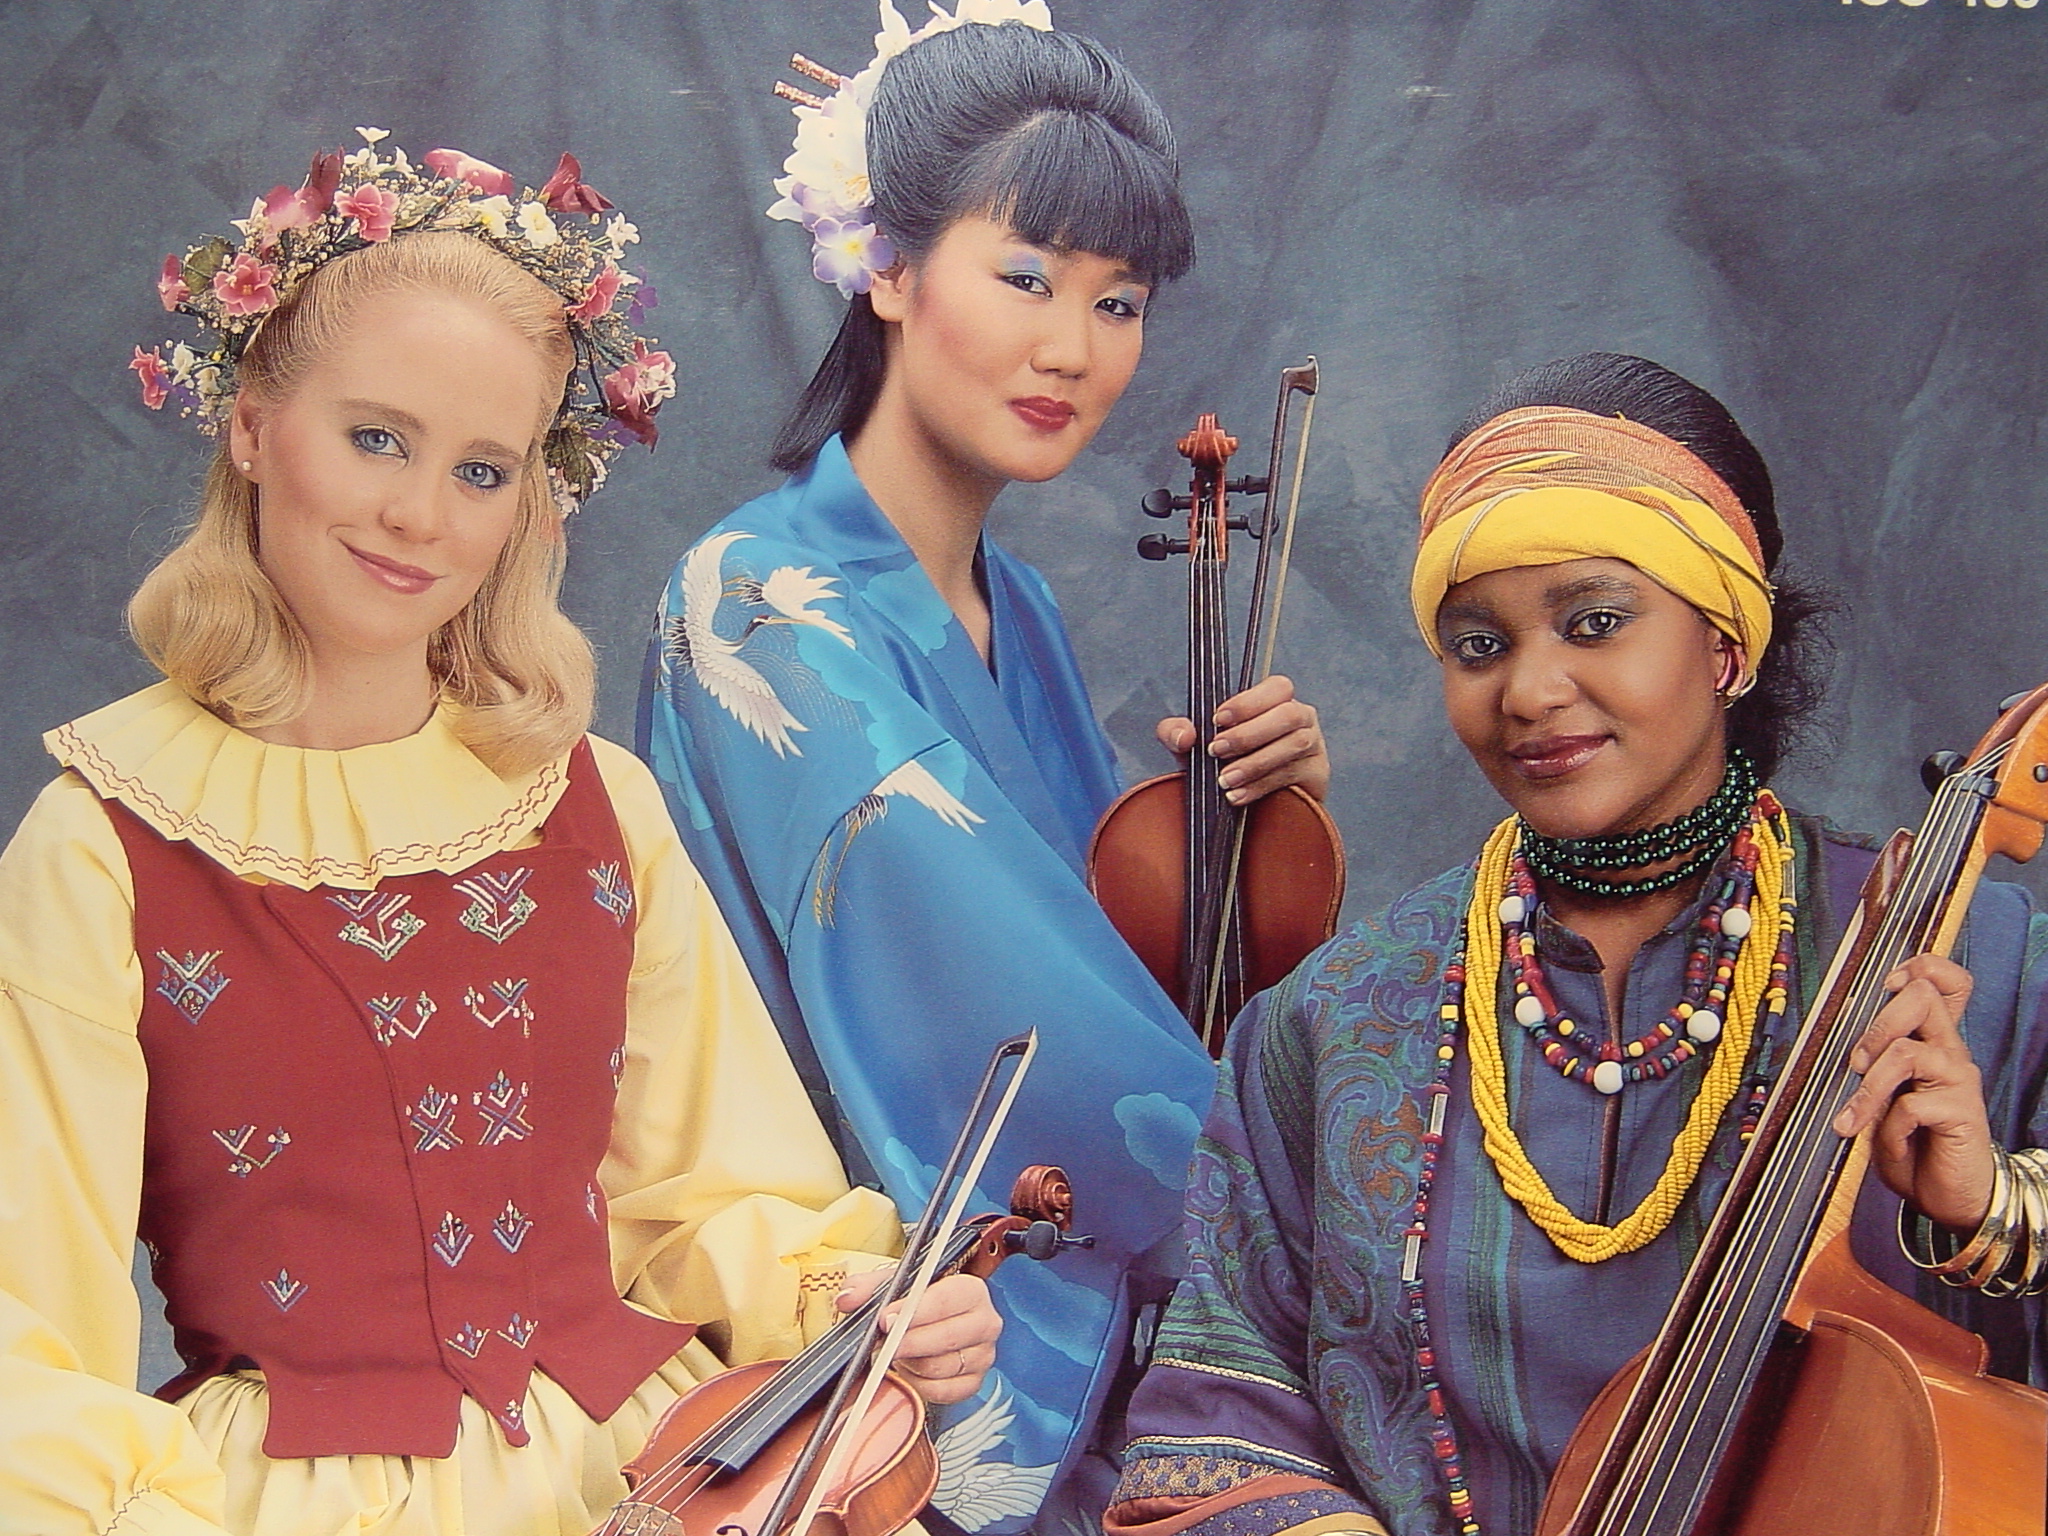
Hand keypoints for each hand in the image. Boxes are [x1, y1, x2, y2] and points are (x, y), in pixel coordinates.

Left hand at [836, 1269, 1000, 1405]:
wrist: (932, 1324)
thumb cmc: (919, 1302)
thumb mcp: (894, 1284)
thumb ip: (869, 1286)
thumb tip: (848, 1298)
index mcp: (970, 1290)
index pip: (947, 1300)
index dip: (914, 1311)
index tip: (887, 1320)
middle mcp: (984, 1322)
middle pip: (947, 1338)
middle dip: (908, 1343)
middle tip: (884, 1344)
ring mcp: (982, 1355)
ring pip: (941, 1367)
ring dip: (912, 1363)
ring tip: (899, 1352)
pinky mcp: (974, 1383)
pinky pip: (943, 1392)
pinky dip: (920, 1384)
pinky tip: (911, 1369)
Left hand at [1155, 674, 1327, 805]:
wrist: (1250, 810)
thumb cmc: (1224, 764)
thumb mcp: (1195, 747)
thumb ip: (1176, 733)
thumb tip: (1183, 735)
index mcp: (1276, 702)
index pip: (1276, 688)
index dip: (1248, 701)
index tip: (1217, 719)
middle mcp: (1301, 718)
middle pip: (1289, 714)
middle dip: (1249, 733)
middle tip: (1217, 750)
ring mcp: (1314, 746)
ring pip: (1295, 744)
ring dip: (1255, 762)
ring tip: (1225, 779)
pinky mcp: (1317, 775)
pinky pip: (1294, 776)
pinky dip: (1262, 785)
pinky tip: (1237, 795)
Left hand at [1831, 954, 1996, 1231]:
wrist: (1949, 1198)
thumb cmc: (1911, 1144)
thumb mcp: (1882, 1100)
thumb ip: (1871, 1068)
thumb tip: (1835, 1044)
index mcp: (1933, 1041)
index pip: (1945, 982)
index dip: (1920, 967)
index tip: (1887, 983)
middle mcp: (1950, 1052)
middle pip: (1923, 997)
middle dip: (1878, 1024)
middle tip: (1855, 1064)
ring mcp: (1959, 1080)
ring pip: (1907, 1052)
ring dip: (1870, 1087)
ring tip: (1852, 1119)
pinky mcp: (1963, 1113)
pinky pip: (1911, 1106)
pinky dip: (1888, 1128)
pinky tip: (1889, 1145)